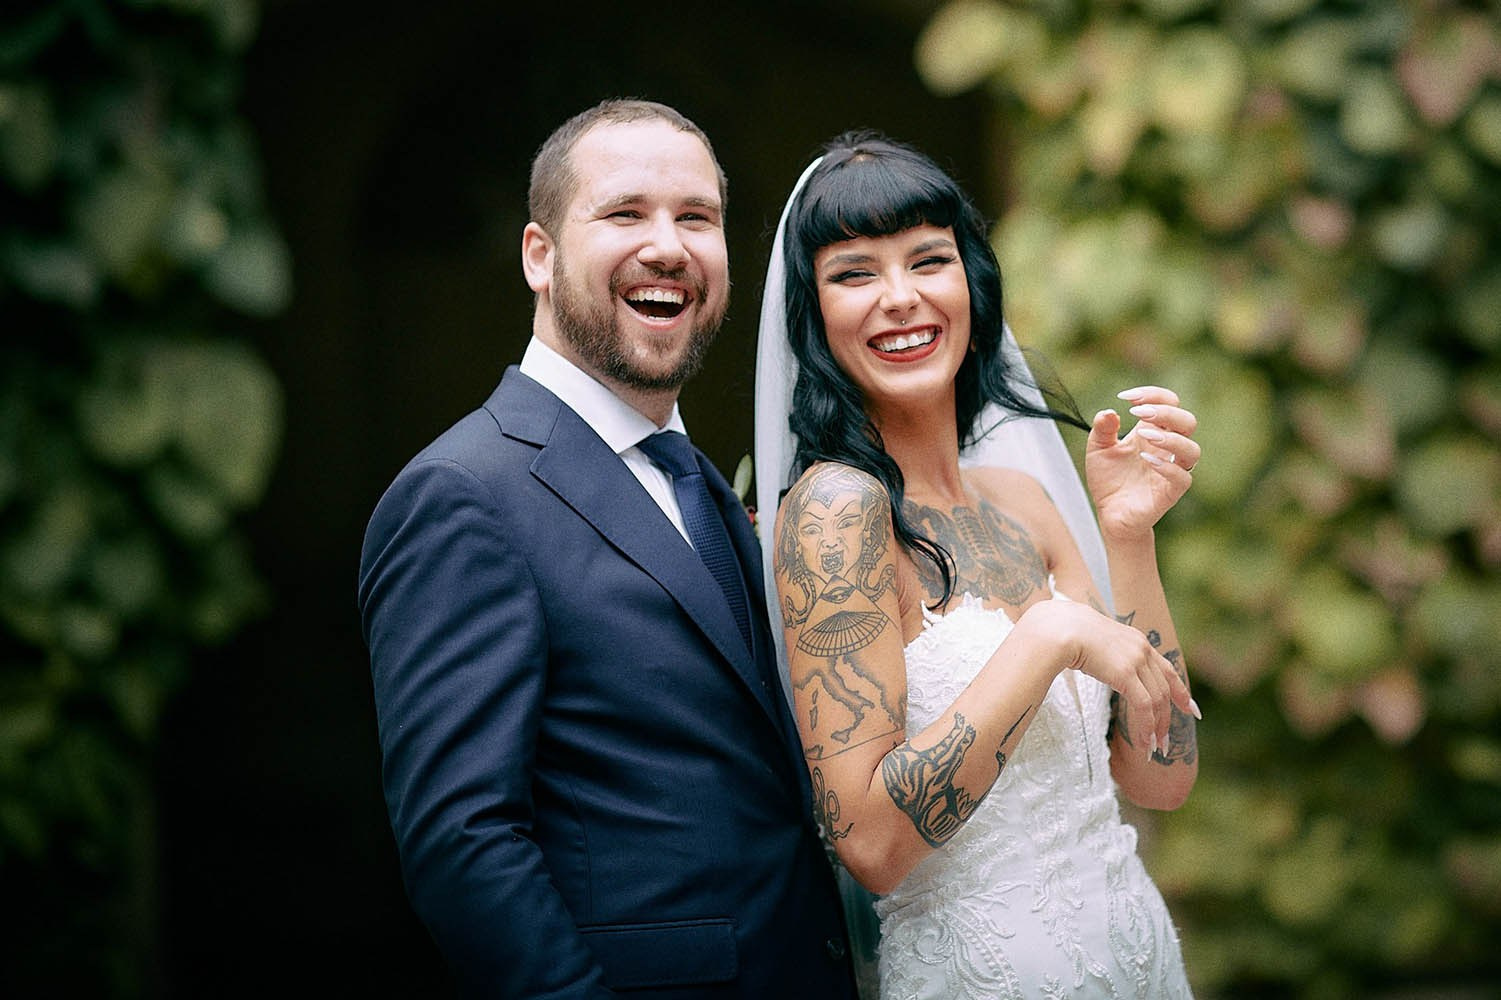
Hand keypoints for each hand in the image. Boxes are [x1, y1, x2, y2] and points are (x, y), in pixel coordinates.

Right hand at [1018, 598, 1193, 760]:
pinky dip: (1146, 726)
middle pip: (1164, 689)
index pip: (1166, 668)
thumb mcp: (1093, 641)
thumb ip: (1103, 653)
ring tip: (1153, 748)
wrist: (1058, 627)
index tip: (1190, 709)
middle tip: (1164, 742)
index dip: (1180, 691)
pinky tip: (1143, 742)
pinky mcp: (1126, 674)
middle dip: (1167, 718)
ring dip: (1157, 727)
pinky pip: (1143, 706)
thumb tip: (1094, 661)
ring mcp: (1136, 660)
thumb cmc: (1065, 632)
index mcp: (1136, 640)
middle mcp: (1142, 649)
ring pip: (1157, 701)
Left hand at [1084, 385, 1200, 539]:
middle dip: (1166, 412)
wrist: (1109, 514)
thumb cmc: (1108, 479)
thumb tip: (1108, 412)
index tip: (1126, 397)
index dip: (1153, 394)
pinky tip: (1147, 460)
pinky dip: (1168, 467)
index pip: (1169, 403)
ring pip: (1192, 450)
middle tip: (1138, 414)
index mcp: (1152, 432)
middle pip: (1187, 421)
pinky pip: (1183, 478)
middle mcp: (1166, 448)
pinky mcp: (1170, 492)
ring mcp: (1171, 470)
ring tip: (1145, 436)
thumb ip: (1102, 430)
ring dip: (1171, 439)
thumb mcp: (1097, 450)